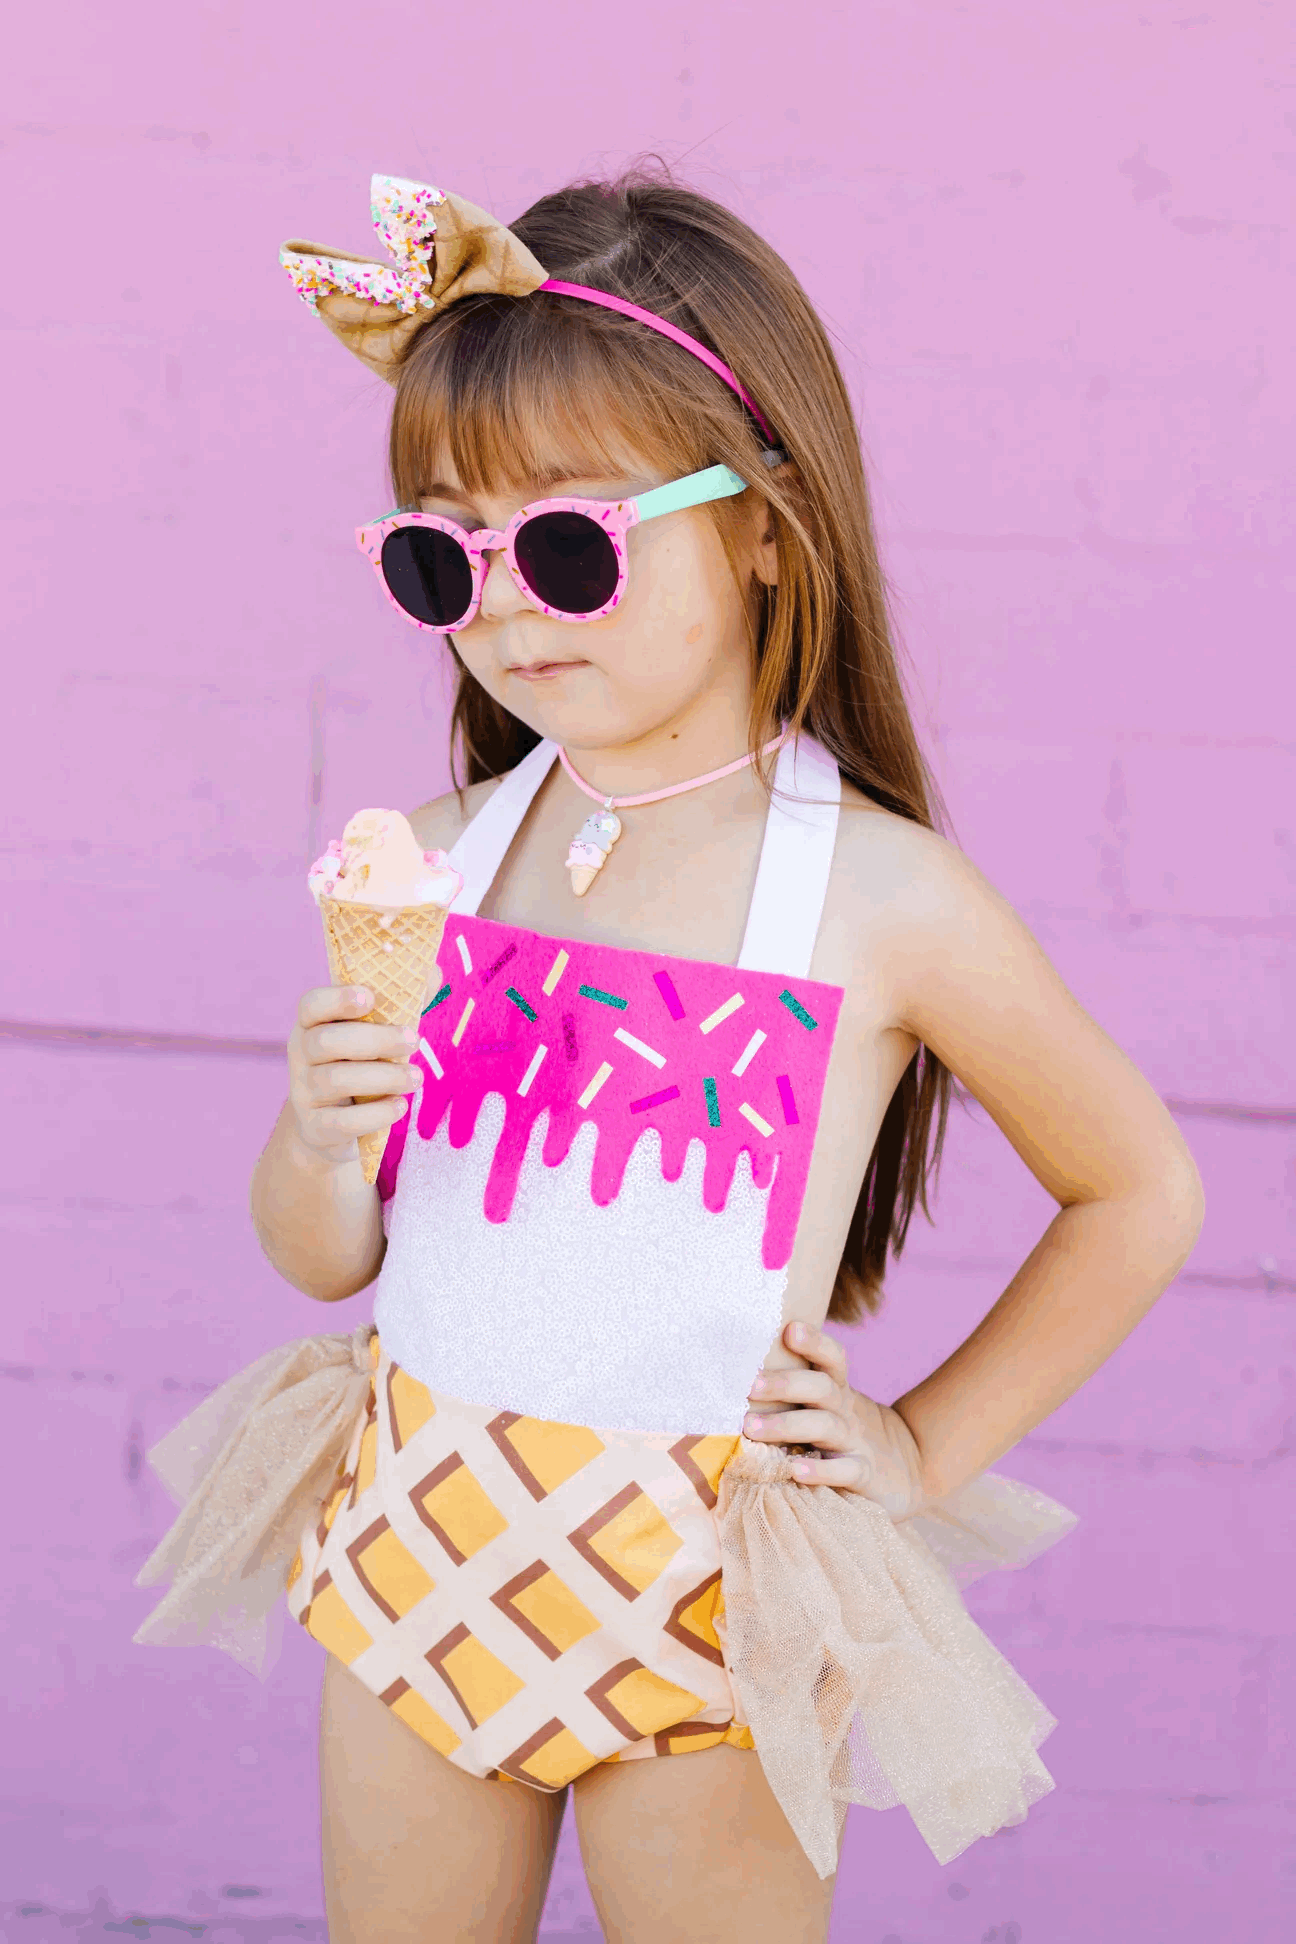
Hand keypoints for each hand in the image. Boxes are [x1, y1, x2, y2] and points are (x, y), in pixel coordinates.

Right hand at [286, 985, 420, 1168]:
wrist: (328, 1128)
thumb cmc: (358, 1066)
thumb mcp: (374, 1035)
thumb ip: (399, 1003)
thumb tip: (432, 972)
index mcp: (312, 1025)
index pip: (311, 1004)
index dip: (337, 998)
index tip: (371, 997)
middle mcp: (300, 1055)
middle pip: (326, 1041)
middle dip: (375, 1039)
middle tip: (415, 1040)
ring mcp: (303, 1092)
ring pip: (336, 1079)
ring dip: (384, 1077)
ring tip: (417, 1078)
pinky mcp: (315, 1127)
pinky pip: (341, 1121)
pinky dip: (375, 1114)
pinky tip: (399, 1107)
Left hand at [743, 1320, 929, 1517]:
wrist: (910, 1469)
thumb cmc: (849, 1433)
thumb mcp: (832, 1406)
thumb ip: (798, 1391)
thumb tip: (737, 1374)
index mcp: (838, 1392)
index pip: (832, 1359)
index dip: (814, 1342)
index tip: (788, 1329)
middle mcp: (847, 1412)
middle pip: (821, 1388)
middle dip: (785, 1383)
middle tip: (748, 1386)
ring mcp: (857, 1443)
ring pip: (826, 1427)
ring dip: (787, 1425)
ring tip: (751, 1429)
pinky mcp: (866, 1476)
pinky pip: (846, 1471)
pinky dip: (822, 1471)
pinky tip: (796, 1471)